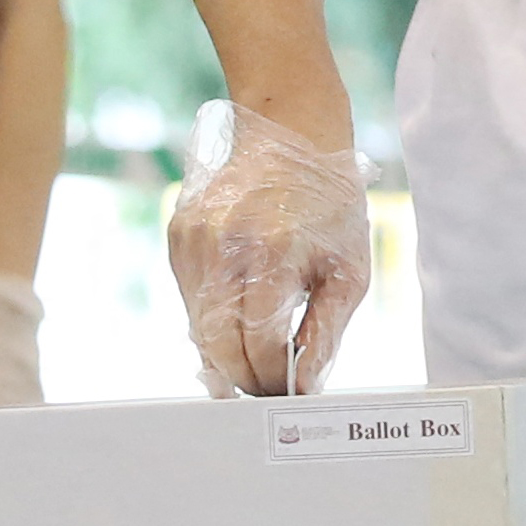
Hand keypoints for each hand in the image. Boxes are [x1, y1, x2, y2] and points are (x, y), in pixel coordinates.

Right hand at [165, 108, 373, 396]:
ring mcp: (194, 238)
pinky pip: (189, 297)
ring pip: (198, 325)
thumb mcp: (348, 270)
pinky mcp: (178, 233)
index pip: (261, 345)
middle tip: (265, 392)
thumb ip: (325, 332)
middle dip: (243, 378)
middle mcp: (225, 245)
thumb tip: (305, 386)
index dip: (274, 379)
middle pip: (219, 344)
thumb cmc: (331, 206)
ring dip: (223, 353)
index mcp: (273, 253)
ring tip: (253, 363)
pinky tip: (235, 321)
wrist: (293, 133)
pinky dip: (210, 319)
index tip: (288, 393)